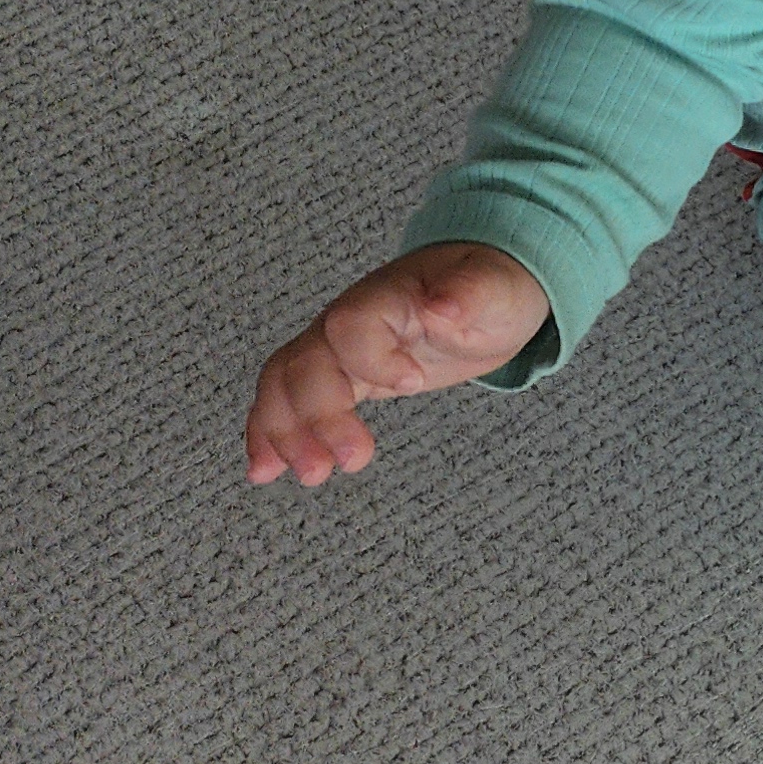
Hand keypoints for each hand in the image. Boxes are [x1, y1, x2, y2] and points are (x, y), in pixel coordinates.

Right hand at [246, 243, 551, 485]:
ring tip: (312, 475)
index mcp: (387, 296)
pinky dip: (270, 434)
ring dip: (286, 432)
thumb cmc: (490, 287)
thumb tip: (442, 307)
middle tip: (352, 459)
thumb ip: (471, 294)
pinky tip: (265, 471)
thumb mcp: (497, 288)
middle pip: (308, 362)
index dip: (370, 359)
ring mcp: (335, 349)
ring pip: (284, 385)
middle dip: (319, 414)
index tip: (411, 384)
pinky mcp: (335, 376)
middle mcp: (348, 320)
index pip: (352, 324)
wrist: (478, 291)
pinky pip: (286, 401)